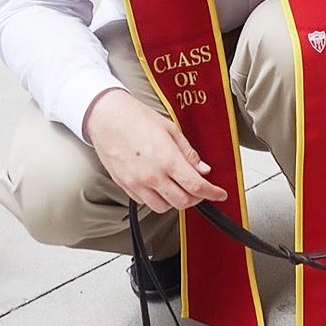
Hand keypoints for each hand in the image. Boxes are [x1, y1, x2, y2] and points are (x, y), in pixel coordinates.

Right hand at [83, 88, 227, 211]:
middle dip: (196, 199)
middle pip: (182, 202)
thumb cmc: (136, 118)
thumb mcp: (170, 129)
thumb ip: (188, 153)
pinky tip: (159, 185)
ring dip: (175, 201)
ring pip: (163, 207)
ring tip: (178, 187)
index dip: (212, 193)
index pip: (196, 186)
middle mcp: (152, 176)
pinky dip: (156, 198)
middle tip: (199, 189)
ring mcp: (137, 183)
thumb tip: (203, 168)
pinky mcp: (124, 186)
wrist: (106, 117)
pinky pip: (145, 202)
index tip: (220, 194)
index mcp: (167, 159)